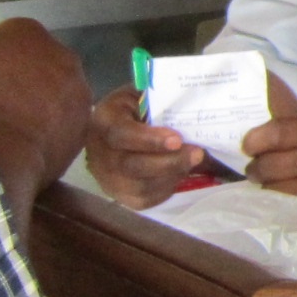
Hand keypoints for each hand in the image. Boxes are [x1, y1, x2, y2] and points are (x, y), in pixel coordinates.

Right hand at [0, 19, 90, 206]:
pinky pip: (63, 137)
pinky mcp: (82, 131)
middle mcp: (61, 55)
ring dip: (45, 118)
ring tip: (14, 139)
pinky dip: (49, 145)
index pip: (19, 45)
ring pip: (61, 105)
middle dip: (30, 90)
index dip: (2, 69)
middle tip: (3, 113)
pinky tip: (26, 157)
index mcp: (25, 32)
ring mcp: (77, 92)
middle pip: (47, 72)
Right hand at [83, 85, 201, 210]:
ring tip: (191, 162)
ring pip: (139, 187)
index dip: (148, 139)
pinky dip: (166, 189)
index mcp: (103, 121)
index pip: (121, 134)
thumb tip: (190, 109)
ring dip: (172, 176)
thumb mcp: (141, 95)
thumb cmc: (135, 108)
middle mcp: (99, 153)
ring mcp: (106, 177)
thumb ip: (159, 101)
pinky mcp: (118, 196)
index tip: (177, 139)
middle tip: (197, 153)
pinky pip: (144, 200)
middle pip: (131, 166)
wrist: (117, 129)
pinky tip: (179, 174)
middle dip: (169, 162)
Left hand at [243, 110, 296, 217]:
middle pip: (268, 165)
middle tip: (254, 167)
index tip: (247, 144)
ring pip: (275, 190)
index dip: (253, 140)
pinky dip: (282, 201)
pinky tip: (282, 196)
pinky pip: (291, 206)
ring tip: (265, 182)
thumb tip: (273, 136)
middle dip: (254, 167)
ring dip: (265, 186)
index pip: (275, 133)